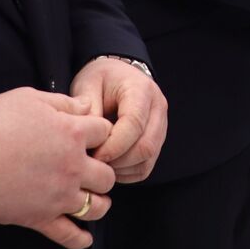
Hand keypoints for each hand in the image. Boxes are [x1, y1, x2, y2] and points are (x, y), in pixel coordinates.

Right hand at [0, 87, 115, 248]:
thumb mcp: (29, 98)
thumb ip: (63, 102)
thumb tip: (86, 105)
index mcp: (73, 134)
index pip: (105, 132)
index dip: (99, 133)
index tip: (91, 137)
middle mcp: (73, 167)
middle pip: (107, 175)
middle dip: (102, 171)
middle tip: (91, 170)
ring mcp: (59, 196)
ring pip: (97, 207)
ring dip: (98, 203)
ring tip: (94, 199)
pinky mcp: (41, 218)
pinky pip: (69, 236)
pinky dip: (80, 240)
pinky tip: (85, 238)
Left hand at [70, 57, 168, 183]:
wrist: (117, 75)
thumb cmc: (101, 79)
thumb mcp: (88, 84)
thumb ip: (88, 110)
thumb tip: (90, 140)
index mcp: (141, 90)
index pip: (134, 124)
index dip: (114, 145)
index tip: (93, 155)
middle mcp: (158, 108)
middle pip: (146, 146)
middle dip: (118, 161)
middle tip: (94, 162)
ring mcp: (161, 126)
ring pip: (148, 159)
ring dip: (122, 168)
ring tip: (99, 163)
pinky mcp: (157, 141)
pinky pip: (145, 166)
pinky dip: (127, 172)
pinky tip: (109, 165)